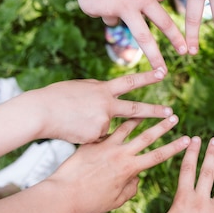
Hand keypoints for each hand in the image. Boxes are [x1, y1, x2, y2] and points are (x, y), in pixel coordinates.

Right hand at [23, 68, 172, 143]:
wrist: (40, 113)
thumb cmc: (56, 97)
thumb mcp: (81, 87)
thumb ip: (99, 91)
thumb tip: (111, 92)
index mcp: (103, 89)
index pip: (130, 81)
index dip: (147, 76)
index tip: (164, 73)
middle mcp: (107, 105)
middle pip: (136, 110)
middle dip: (156, 112)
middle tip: (173, 114)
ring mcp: (103, 122)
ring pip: (110, 128)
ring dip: (97, 126)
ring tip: (77, 120)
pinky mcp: (96, 136)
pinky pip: (98, 139)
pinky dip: (89, 136)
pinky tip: (74, 130)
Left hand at [46, 115, 189, 212]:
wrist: (63, 195)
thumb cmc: (90, 202)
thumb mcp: (116, 200)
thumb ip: (131, 189)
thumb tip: (137, 179)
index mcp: (130, 169)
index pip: (158, 156)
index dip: (175, 147)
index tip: (187, 140)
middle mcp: (120, 154)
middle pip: (147, 136)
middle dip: (163, 126)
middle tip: (174, 116)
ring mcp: (105, 146)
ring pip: (126, 127)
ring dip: (138, 117)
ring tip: (146, 109)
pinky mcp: (91, 143)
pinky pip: (105, 130)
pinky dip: (112, 124)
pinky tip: (115, 118)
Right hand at [66, 0, 186, 70]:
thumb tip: (160, 0)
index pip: (163, 21)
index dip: (175, 37)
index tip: (184, 51)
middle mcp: (126, 7)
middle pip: (144, 38)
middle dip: (155, 57)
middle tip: (164, 73)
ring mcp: (107, 10)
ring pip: (115, 20)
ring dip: (114, 10)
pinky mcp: (91, 10)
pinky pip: (99, 11)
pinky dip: (98, 2)